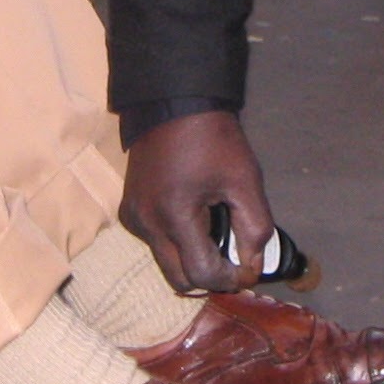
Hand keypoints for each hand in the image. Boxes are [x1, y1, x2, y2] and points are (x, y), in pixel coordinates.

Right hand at [120, 111, 269, 293]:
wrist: (174, 103)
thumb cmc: (213, 139)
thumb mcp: (245, 181)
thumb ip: (254, 228)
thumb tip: (251, 266)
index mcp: (174, 215)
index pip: (202, 274)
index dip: (230, 279)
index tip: (248, 270)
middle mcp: (147, 223)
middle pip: (179, 280)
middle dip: (210, 278)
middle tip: (234, 261)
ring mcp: (134, 218)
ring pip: (166, 264)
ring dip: (192, 262)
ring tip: (217, 235)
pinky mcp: (129, 211)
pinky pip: (155, 244)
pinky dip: (177, 245)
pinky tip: (195, 220)